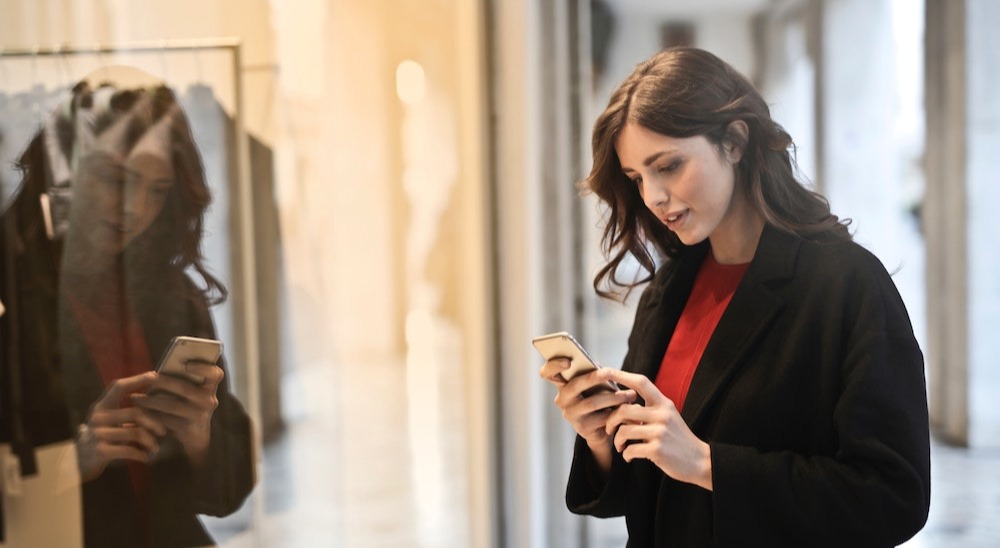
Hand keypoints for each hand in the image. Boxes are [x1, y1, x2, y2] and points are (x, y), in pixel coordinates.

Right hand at [77, 372, 166, 481]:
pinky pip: (130, 450)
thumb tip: (155, 401)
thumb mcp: (108, 421)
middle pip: (135, 413)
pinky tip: (146, 457)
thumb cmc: (100, 439)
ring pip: (136, 433)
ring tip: (155, 448)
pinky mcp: (101, 451)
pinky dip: (141, 454)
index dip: (137, 379)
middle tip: (163, 431)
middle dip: (154, 422)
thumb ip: (124, 412)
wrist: (77, 463)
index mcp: (101, 406)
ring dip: (150, 442)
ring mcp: (98, 434)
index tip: (155, 375)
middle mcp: (98, 417)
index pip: (119, 386)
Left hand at [130, 361, 223, 467]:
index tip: (186, 364)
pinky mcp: (188, 429)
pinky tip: (140, 412)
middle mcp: (209, 400)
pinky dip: (151, 415)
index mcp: (211, 386)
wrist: (195, 433)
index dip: (203, 368)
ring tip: (135, 397)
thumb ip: (181, 378)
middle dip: (165, 382)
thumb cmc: (187, 402)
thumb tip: (156, 372)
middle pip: (186, 389)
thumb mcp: (190, 388)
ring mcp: (200, 415)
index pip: (215, 374)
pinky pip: (166, 420)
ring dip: (151, 401)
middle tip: (148, 378)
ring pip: (172, 406)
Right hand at [540, 358, 636, 471]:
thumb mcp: (595, 385)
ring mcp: (570, 414)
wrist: (603, 429)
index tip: (568, 361)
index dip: (554, 365)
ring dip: (614, 397)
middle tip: (609, 372)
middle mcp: (562, 399)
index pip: (547, 373)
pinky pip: (602, 417)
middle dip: (593, 377)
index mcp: (562, 384)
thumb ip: (594, 374)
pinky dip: (616, 412)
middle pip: (574, 385)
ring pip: (592, 402)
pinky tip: (627, 410)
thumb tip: (603, 369)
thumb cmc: (599, 398)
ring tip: (631, 395)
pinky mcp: (582, 428)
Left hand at [602, 369, 712, 490]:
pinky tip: (629, 456)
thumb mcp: (667, 417)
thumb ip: (649, 409)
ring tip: (621, 446)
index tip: (603, 371)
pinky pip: (630, 449)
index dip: (621, 375)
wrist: (699, 461)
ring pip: (624, 430)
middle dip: (611, 420)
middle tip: (609, 429)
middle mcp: (662, 415)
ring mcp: (660, 432)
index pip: (641, 383)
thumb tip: (621, 403)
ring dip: (617, 440)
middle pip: (624, 409)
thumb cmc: (678, 438)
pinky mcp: (657, 450)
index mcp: (664, 403)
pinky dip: (626, 454)